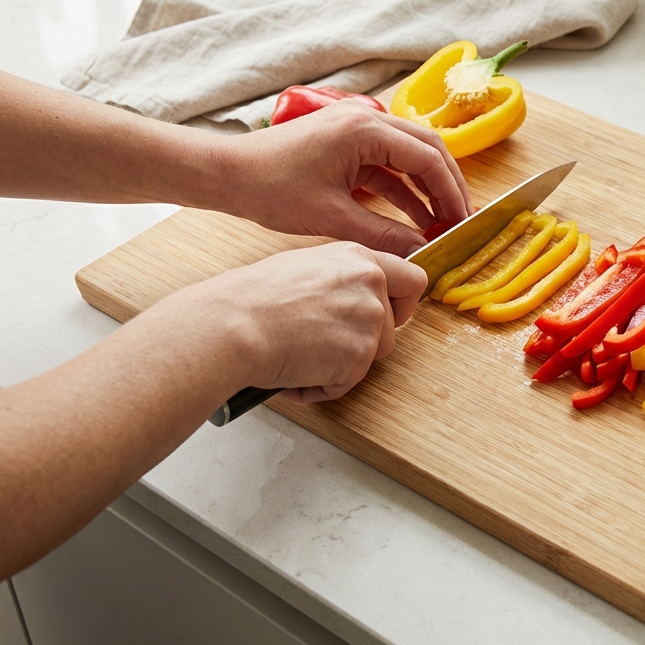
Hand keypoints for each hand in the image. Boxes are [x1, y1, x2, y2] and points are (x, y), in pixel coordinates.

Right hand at [164, 242, 427, 401]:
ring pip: (373, 355)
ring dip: (343, 364)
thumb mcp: (305, 267)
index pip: (412, 279)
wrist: (232, 326)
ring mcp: (369, 321)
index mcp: (359, 258)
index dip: (403, 302)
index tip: (390, 314)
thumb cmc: (252, 298)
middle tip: (329, 343)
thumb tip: (350, 298)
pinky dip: (323, 386)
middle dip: (368, 340)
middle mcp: (372, 285)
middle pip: (395, 325)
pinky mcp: (359, 356)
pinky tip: (294, 374)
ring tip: (300, 358)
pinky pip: (348, 381)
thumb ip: (341, 280)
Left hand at [223, 102, 472, 255]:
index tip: (462, 220)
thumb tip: (420, 251)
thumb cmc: (270, 188)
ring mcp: (357, 129)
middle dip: (447, 186)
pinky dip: (403, 190)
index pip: (427, 157)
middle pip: (426, 149)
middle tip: (460, 220)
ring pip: (410, 157)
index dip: (450, 191)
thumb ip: (383, 234)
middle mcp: (366, 120)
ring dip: (427, 189)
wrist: (227, 174)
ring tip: (442, 224)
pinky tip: (414, 219)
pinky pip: (387, 165)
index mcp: (365, 129)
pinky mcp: (347, 144)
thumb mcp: (332, 217)